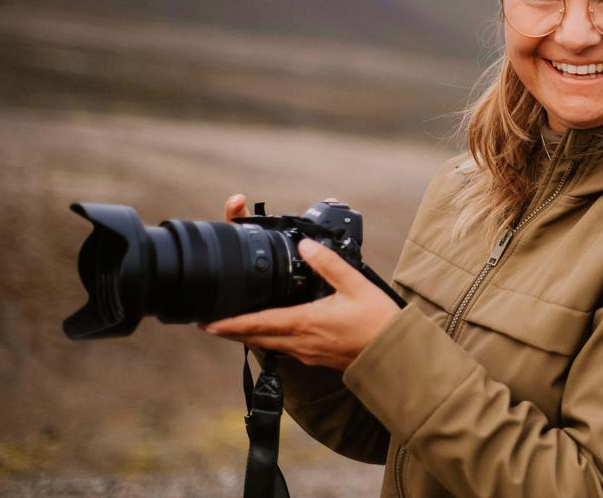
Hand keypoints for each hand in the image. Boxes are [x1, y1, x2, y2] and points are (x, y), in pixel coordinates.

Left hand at [205, 195, 401, 370]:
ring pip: (269, 344)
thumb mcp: (355, 286)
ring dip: (249, 336)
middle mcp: (300, 342)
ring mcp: (307, 353)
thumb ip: (328, 264)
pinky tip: (271, 332)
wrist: (394, 356)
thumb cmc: (377, 322)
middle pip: (256, 338)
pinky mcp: (316, 358)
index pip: (258, 323)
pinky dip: (269, 340)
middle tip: (209, 324)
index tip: (208, 322)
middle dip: (231, 331)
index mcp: (305, 322)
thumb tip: (306, 244)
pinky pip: (284, 348)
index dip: (230, 323)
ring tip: (232, 327)